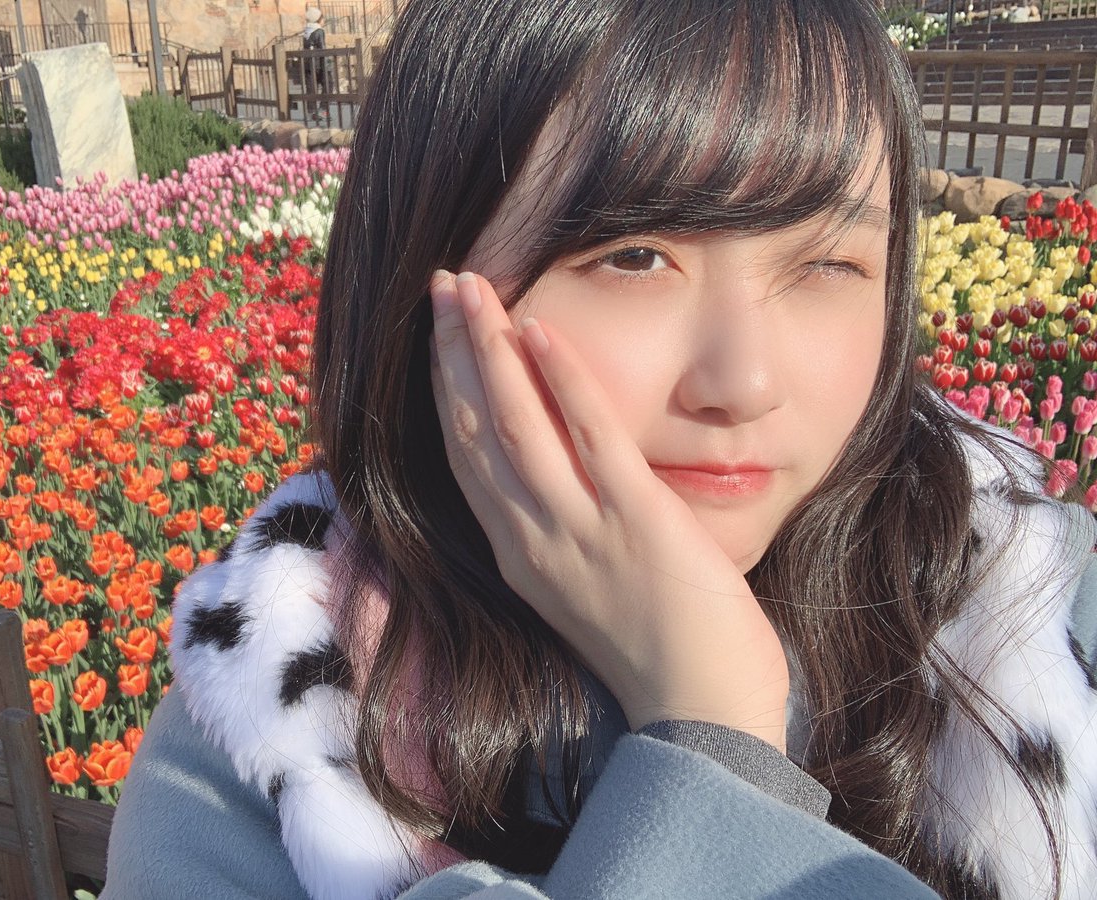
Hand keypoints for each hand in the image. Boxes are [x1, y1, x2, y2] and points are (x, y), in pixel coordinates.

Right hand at [428, 271, 789, 749]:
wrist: (702, 715)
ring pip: (513, 425)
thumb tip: (571, 465)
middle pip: (474, 430)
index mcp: (520, 553)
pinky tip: (539, 330)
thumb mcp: (589, 584)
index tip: (441, 336)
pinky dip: (561, 381)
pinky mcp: (635, 521)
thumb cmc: (658, 653)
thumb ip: (569, 526)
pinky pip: (589, 437)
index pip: (466, 456)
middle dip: (452, 353)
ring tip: (470, 287)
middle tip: (442, 287)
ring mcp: (578, 531)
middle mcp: (531, 539)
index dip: (448, 389)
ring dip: (487, 350)